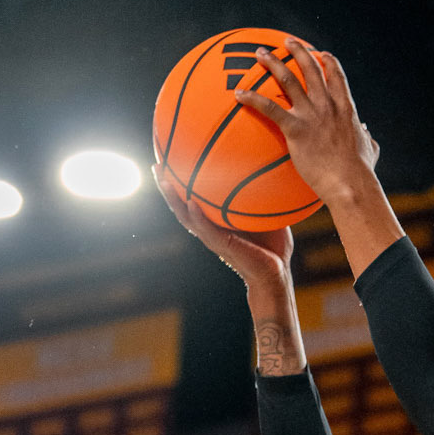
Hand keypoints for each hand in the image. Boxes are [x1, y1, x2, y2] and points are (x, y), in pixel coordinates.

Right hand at [152, 164, 292, 288]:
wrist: (277, 273)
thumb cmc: (273, 245)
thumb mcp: (268, 213)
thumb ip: (263, 194)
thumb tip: (272, 166)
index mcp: (216, 221)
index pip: (193, 199)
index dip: (180, 183)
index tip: (169, 161)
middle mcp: (210, 229)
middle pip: (181, 207)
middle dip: (167, 188)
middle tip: (156, 166)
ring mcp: (215, 238)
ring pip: (187, 218)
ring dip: (173, 201)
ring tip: (164, 182)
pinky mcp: (225, 246)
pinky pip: (207, 231)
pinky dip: (198, 218)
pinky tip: (191, 204)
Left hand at [233, 41, 379, 203]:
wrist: (349, 183)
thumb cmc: (360, 172)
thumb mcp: (369, 150)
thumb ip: (367, 138)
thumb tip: (367, 133)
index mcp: (345, 109)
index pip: (337, 77)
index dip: (329, 62)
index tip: (322, 54)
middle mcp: (327, 106)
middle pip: (311, 69)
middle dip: (298, 51)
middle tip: (288, 42)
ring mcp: (311, 115)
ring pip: (288, 79)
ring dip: (273, 63)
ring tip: (260, 54)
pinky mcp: (295, 129)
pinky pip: (269, 108)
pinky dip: (253, 98)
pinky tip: (239, 93)